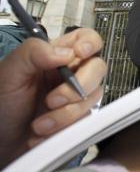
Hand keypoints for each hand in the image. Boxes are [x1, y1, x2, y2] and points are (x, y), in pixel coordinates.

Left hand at [0, 29, 105, 168]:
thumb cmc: (0, 105)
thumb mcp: (9, 72)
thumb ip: (34, 52)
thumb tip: (67, 52)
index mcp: (56, 57)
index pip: (86, 39)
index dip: (90, 43)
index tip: (79, 54)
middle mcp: (71, 75)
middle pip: (98, 68)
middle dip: (79, 86)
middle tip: (52, 100)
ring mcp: (77, 98)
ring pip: (92, 98)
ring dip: (66, 115)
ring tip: (39, 124)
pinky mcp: (80, 120)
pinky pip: (86, 121)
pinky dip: (64, 129)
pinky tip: (45, 132)